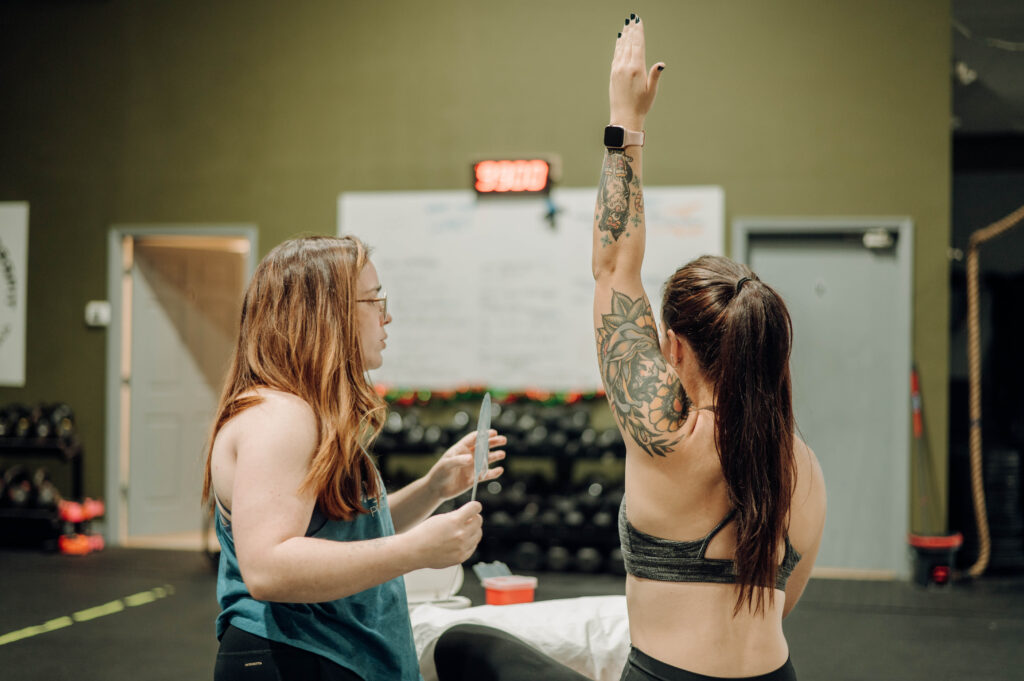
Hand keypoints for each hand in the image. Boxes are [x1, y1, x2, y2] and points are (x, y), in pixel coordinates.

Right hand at [412, 501, 483, 568]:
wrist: (414, 551)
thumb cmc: (425, 533)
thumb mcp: (441, 518)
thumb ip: (457, 516)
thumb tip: (471, 515)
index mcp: (454, 521)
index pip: (475, 508)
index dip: (475, 506)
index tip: (474, 507)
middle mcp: (460, 534)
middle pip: (479, 521)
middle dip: (474, 518)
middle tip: (468, 519)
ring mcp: (462, 547)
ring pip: (478, 534)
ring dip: (473, 530)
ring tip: (462, 531)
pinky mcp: (461, 557)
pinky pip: (473, 546)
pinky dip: (469, 542)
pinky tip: (460, 541)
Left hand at [428, 429, 505, 500]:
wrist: (437, 489)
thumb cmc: (439, 473)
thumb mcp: (446, 465)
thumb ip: (458, 461)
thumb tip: (471, 458)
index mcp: (461, 448)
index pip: (474, 438)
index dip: (484, 434)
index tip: (493, 432)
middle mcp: (469, 456)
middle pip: (483, 446)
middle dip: (493, 442)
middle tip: (503, 440)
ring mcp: (472, 467)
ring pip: (487, 459)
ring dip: (495, 456)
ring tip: (502, 454)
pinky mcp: (474, 478)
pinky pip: (486, 474)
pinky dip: (493, 473)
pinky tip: (500, 470)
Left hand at [609, 14, 664, 130]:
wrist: (624, 117)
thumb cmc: (641, 106)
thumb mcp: (651, 91)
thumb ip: (654, 75)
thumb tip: (661, 64)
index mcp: (636, 68)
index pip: (637, 44)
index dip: (638, 31)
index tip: (638, 21)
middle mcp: (625, 67)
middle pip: (628, 43)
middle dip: (631, 30)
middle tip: (633, 18)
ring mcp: (617, 70)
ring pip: (621, 48)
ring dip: (624, 36)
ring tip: (626, 25)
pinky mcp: (613, 74)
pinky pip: (615, 55)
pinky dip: (618, 46)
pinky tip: (619, 40)